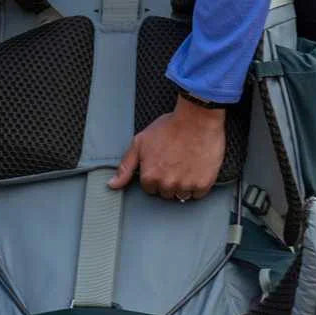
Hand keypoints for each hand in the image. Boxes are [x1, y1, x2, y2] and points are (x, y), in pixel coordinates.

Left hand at [108, 97, 225, 200]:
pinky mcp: (203, 184)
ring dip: (183, 184)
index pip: (149, 188)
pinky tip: (196, 168)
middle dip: (168, 181)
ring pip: (182, 195)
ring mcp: (186, 185)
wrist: (197, 119)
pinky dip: (198, 184)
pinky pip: (198, 194)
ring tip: (186, 164)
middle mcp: (167, 184)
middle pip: (165, 193)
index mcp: (150, 176)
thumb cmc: (169, 127)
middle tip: (174, 161)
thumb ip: (126, 166)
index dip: (155, 174)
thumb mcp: (140, 142)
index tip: (162, 162)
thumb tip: (112, 184)